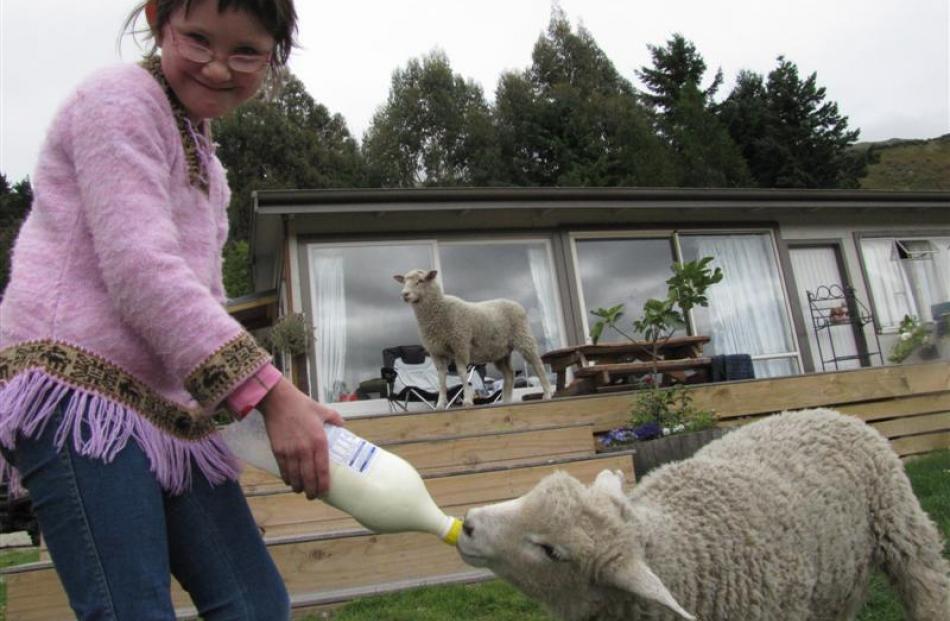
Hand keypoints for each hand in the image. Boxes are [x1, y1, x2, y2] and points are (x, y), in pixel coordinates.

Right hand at [258, 377, 344, 498]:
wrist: (278, 401)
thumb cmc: (302, 405)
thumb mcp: (324, 410)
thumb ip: (336, 420)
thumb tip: (343, 426)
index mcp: (319, 441)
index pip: (323, 469)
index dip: (324, 484)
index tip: (325, 492)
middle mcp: (305, 449)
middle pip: (308, 478)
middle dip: (311, 492)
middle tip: (313, 496)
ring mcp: (290, 452)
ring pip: (295, 478)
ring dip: (298, 487)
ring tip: (301, 490)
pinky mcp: (277, 451)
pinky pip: (283, 470)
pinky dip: (287, 478)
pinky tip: (290, 481)